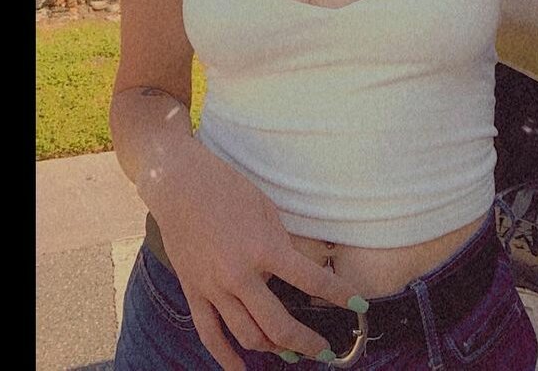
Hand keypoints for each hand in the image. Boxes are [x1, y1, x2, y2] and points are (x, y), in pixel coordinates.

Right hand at [154, 145, 366, 369]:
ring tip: (291, 353)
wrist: (180, 184)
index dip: (339, 294)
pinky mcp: (194, 292)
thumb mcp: (265, 208)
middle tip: (325, 350)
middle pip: (279, 324)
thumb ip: (280, 243)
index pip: (310, 280)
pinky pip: (210, 334)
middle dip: (307, 342)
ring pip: (248, 335)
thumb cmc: (226, 188)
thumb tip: (293, 272)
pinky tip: (242, 369)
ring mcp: (214, 288)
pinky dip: (226, 357)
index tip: (358, 304)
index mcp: (264, 248)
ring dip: (273, 349)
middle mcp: (240, 275)